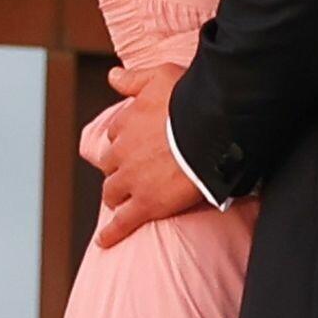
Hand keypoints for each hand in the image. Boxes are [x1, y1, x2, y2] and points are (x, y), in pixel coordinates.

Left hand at [93, 63, 204, 247]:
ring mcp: (133, 180)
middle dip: (118, 168)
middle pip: (110, 165)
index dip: (126, 140)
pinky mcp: (147, 204)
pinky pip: (123, 222)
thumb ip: (134, 79)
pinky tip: (104, 241)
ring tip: (124, 202)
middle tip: (134, 172)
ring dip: (117, 194)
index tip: (138, 144)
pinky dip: (111, 233)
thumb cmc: (191, 98)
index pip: (116, 134)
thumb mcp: (160, 76)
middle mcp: (123, 152)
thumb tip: (112, 77)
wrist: (212, 127)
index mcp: (126, 123)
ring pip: (113, 192)